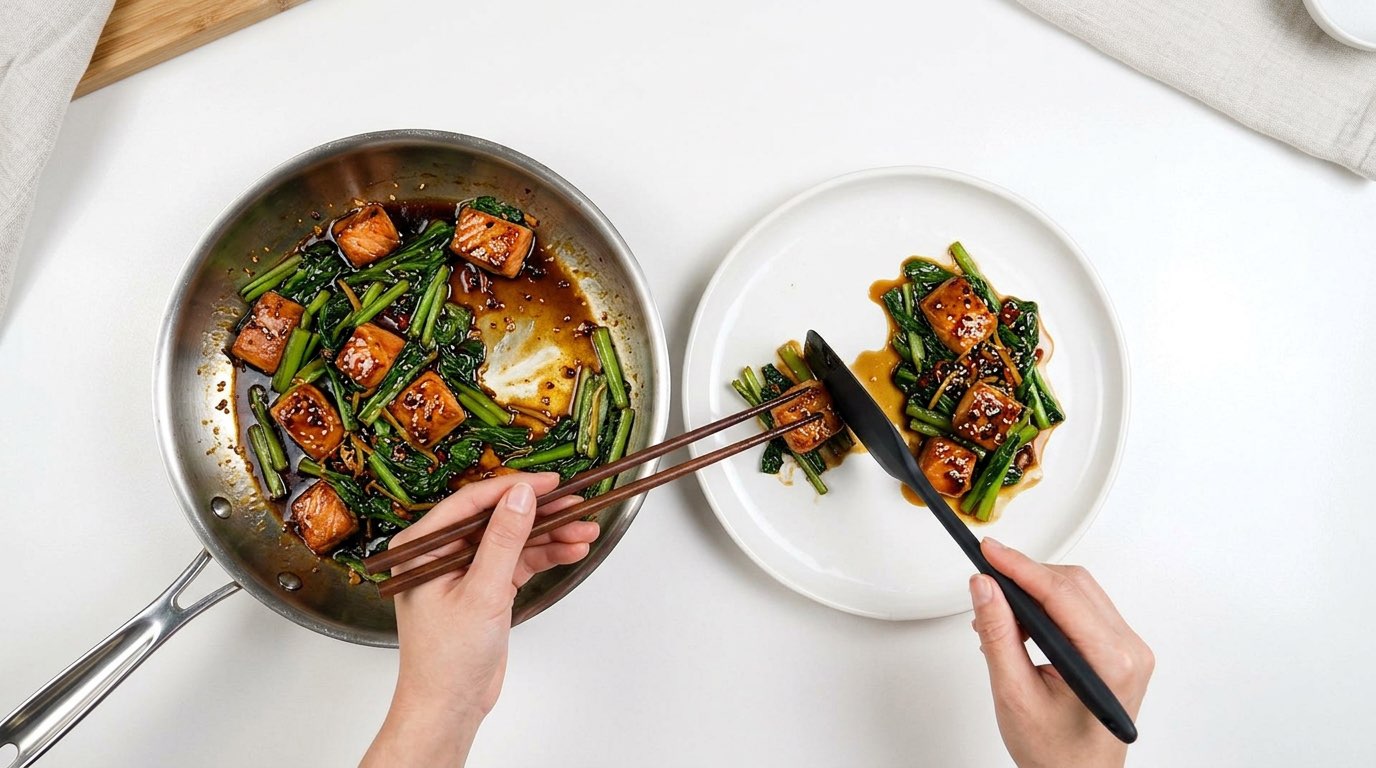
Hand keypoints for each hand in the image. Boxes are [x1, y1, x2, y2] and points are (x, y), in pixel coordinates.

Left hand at [361, 473, 599, 767]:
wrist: (449, 706)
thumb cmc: (446, 660)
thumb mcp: (481, 593)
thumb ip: (503, 540)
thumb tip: (521, 497)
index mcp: (422, 548)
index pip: (473, 503)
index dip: (515, 489)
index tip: (550, 483)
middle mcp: (441, 553)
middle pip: (498, 519)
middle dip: (541, 515)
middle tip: (577, 508)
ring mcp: (465, 570)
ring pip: (513, 540)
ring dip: (550, 536)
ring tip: (585, 533)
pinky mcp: (485, 587)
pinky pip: (518, 561)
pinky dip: (544, 556)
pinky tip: (571, 550)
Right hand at [969, 538, 1152, 767]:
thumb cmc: (1056, 754)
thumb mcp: (1014, 693)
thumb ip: (998, 635)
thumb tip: (985, 588)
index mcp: (1112, 662)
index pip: (1061, 594)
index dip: (1020, 567)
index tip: (988, 551)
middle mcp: (1130, 650)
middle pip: (1072, 585)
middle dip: (1025, 578)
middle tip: (985, 580)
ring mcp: (1129, 649)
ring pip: (1078, 591)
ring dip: (1035, 592)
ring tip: (998, 614)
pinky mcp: (1119, 650)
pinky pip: (1082, 608)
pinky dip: (1048, 607)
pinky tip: (1022, 624)